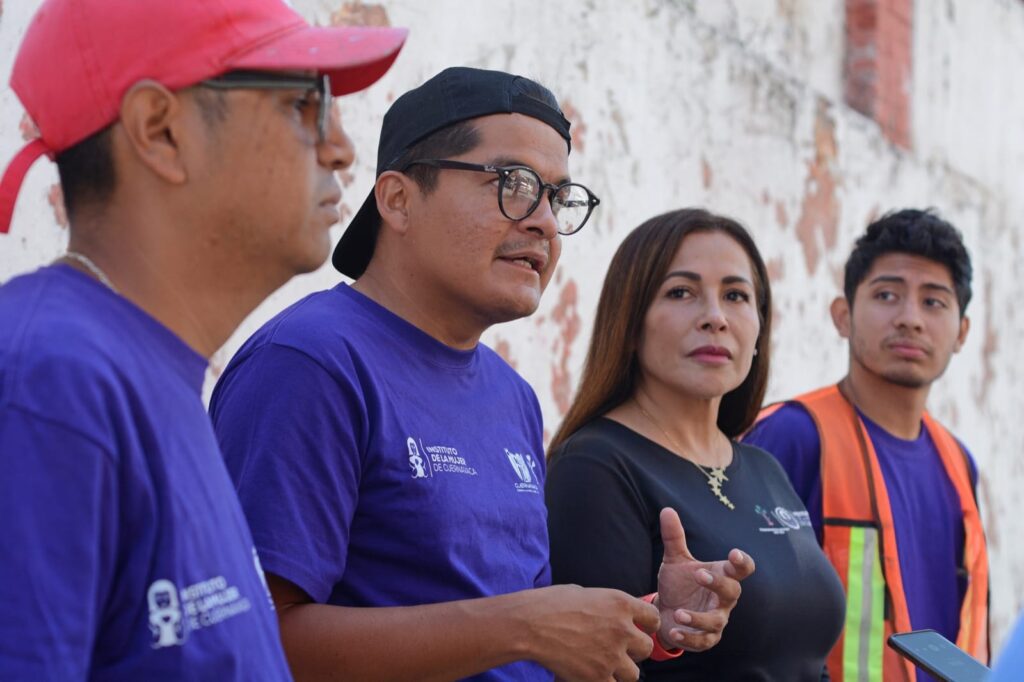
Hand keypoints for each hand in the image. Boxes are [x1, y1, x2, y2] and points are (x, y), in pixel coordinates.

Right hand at [524, 584, 658, 681]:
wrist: (531, 625)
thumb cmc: (551, 604)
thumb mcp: (585, 594)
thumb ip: (606, 607)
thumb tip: (614, 615)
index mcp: (620, 604)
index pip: (653, 618)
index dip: (647, 626)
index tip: (640, 630)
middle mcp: (622, 630)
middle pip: (646, 649)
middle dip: (634, 651)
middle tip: (618, 650)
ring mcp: (612, 656)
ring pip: (633, 674)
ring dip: (621, 671)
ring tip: (603, 665)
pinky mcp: (597, 677)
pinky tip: (591, 675)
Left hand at [653, 507, 754, 651]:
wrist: (666, 611)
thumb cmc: (679, 584)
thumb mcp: (675, 560)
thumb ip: (674, 537)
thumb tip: (667, 509)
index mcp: (721, 576)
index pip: (742, 569)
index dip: (742, 562)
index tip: (734, 554)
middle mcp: (723, 599)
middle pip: (733, 592)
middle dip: (718, 584)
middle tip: (699, 574)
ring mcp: (716, 620)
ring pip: (716, 621)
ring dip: (698, 618)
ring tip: (679, 613)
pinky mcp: (705, 639)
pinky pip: (702, 641)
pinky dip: (688, 638)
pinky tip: (673, 631)